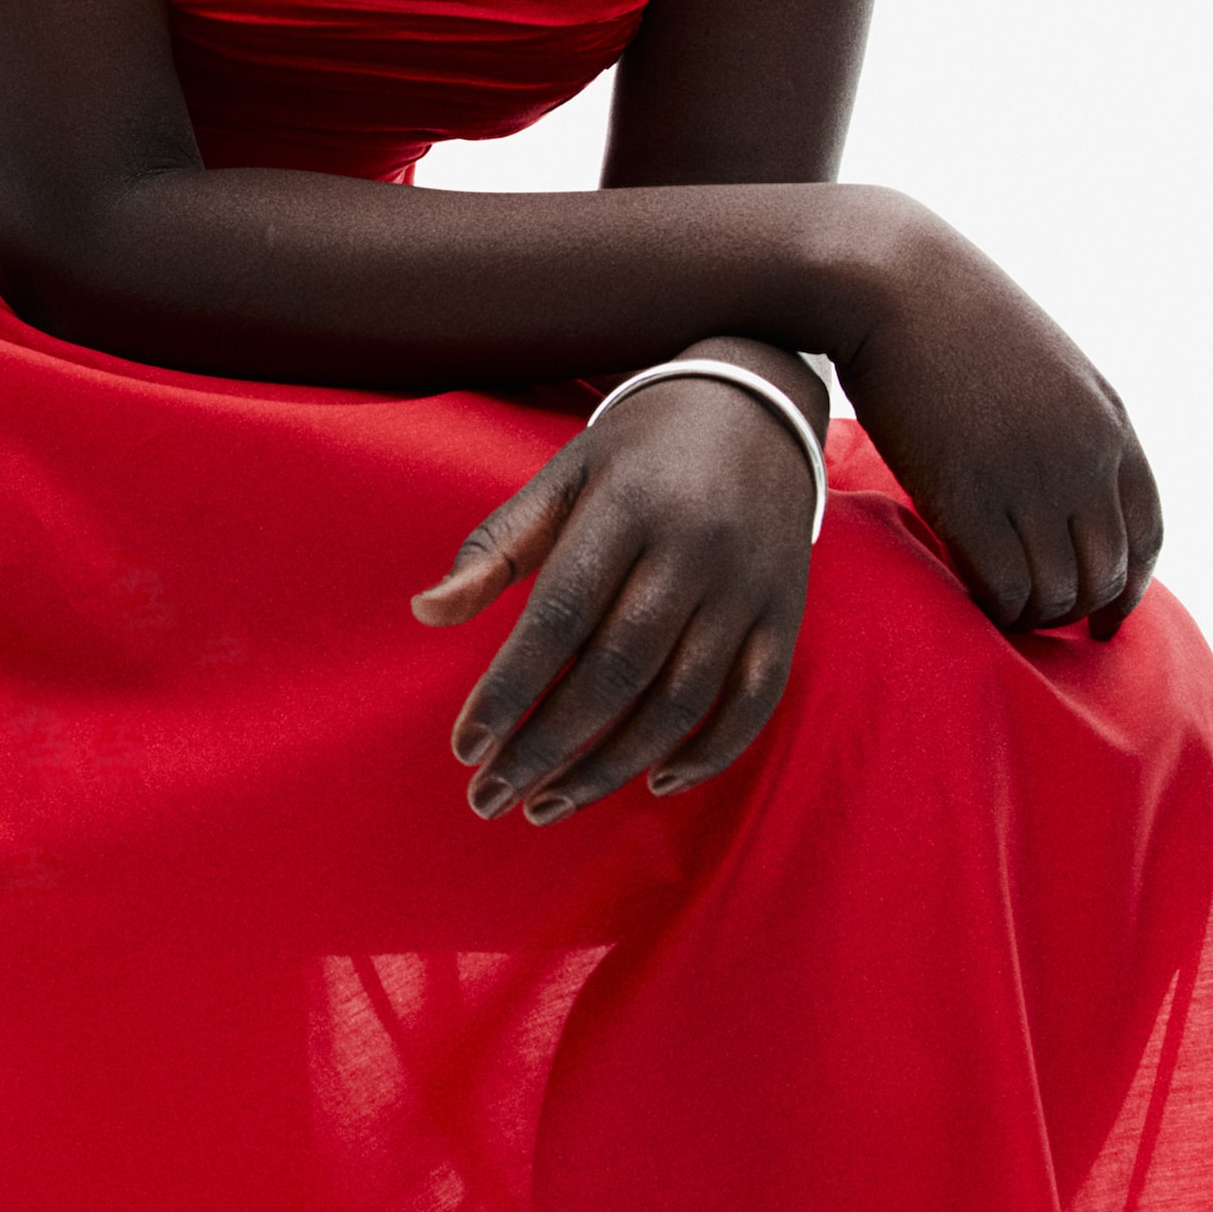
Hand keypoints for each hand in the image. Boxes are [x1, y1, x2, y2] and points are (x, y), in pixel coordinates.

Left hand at [412, 367, 818, 822]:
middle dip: (547, 747)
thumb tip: (425, 613)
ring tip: (547, 805)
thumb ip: (494, 548)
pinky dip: (709, 753)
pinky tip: (652, 783)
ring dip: (610, 767)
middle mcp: (694, 548)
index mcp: (626, 508)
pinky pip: (755, 701)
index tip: (465, 747)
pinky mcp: (787, 611)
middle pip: (616, 672)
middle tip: (491, 798)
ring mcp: (748, 584)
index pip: (559, 617)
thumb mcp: (560, 477)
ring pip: (681, 700)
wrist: (754, 405)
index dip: (510, 690)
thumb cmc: (636, 454)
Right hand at [838, 206, 1160, 640]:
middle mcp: (1083, 457)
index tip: (1103, 615)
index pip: (1147, 531)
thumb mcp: (1040, 363)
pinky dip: (994, 606)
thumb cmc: (948, 315)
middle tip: (1037, 617)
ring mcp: (1028, 479)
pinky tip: (969, 595)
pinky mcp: (967, 497)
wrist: (889, 280)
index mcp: (1108, 421)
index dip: (1129, 585)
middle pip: (1105, 572)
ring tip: (1000, 610)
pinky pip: (1003, 587)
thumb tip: (1059, 476)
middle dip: (1076, 608)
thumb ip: (1066, 420)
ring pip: (1056, 590)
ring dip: (1032, 612)